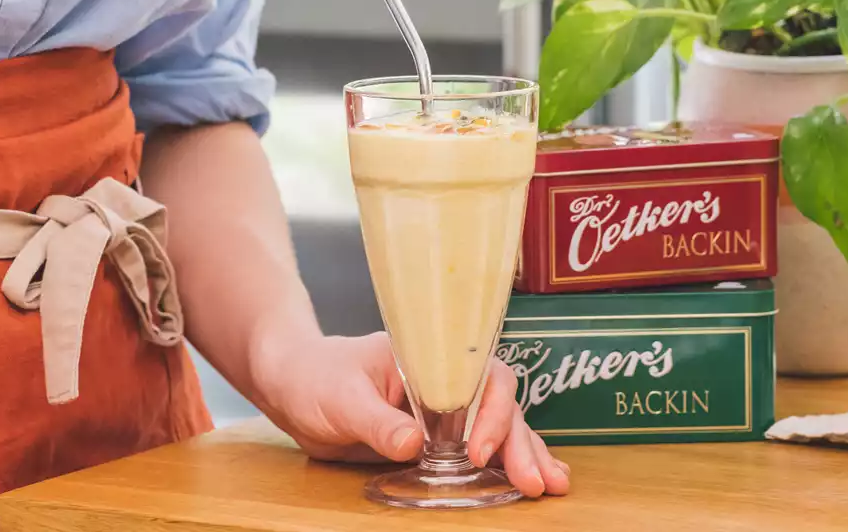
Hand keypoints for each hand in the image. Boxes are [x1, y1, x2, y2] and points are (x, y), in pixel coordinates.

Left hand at [250, 332, 568, 497]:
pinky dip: (508, 465)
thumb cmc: (316, 377)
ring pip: (501, 429)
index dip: (490, 413)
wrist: (293, 384)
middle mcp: (448, 383)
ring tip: (553, 486)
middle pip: (500, 407)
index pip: (480, 377)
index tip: (477, 452)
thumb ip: (377, 421)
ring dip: (528, 456)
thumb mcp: (341, 399)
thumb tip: (414, 444)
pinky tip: (531, 482)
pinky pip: (482, 450)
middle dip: (521, 444)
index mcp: (431, 360)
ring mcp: (448, 412)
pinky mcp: (440, 440)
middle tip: (535, 482)